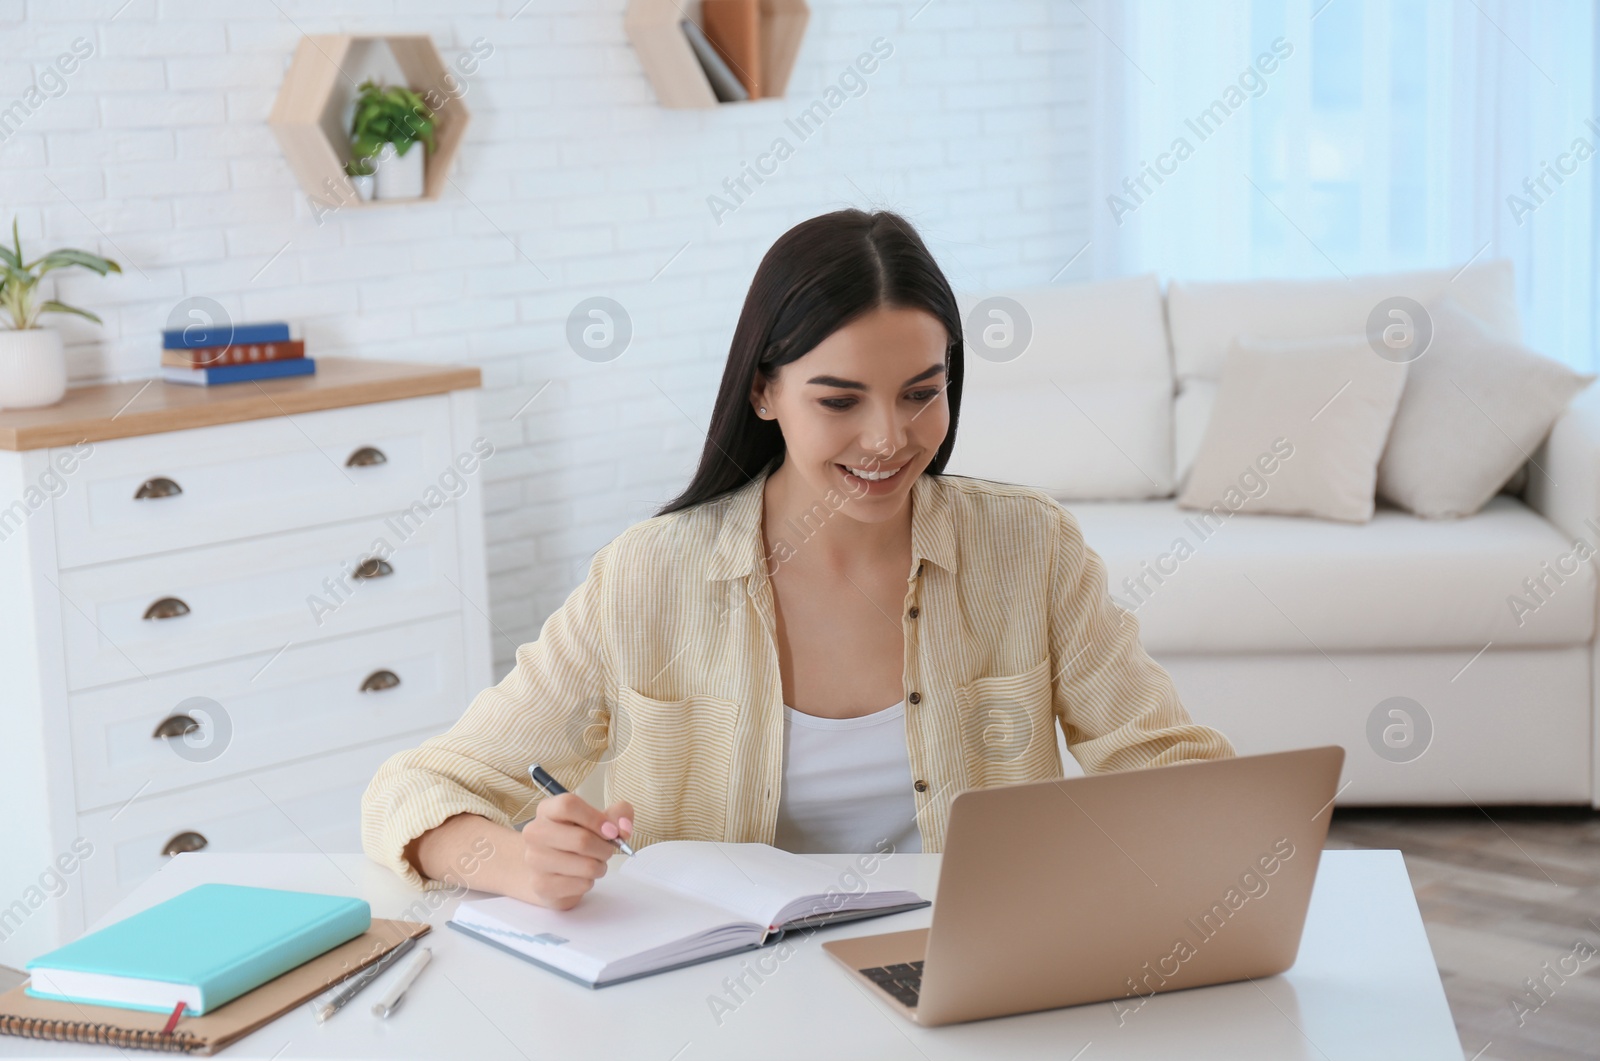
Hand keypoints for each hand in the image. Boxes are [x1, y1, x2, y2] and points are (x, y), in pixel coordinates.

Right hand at [517, 793, 633, 909]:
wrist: (548, 871)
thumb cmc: (574, 840)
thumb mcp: (596, 820)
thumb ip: (617, 814)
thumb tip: (623, 828)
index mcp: (547, 810)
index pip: (568, 805)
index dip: (596, 818)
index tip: (612, 831)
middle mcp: (535, 832)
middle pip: (581, 839)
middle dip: (605, 848)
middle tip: (606, 850)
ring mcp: (535, 860)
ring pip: (586, 866)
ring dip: (600, 866)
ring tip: (593, 863)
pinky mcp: (541, 885)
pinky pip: (582, 884)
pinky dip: (590, 882)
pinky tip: (579, 877)